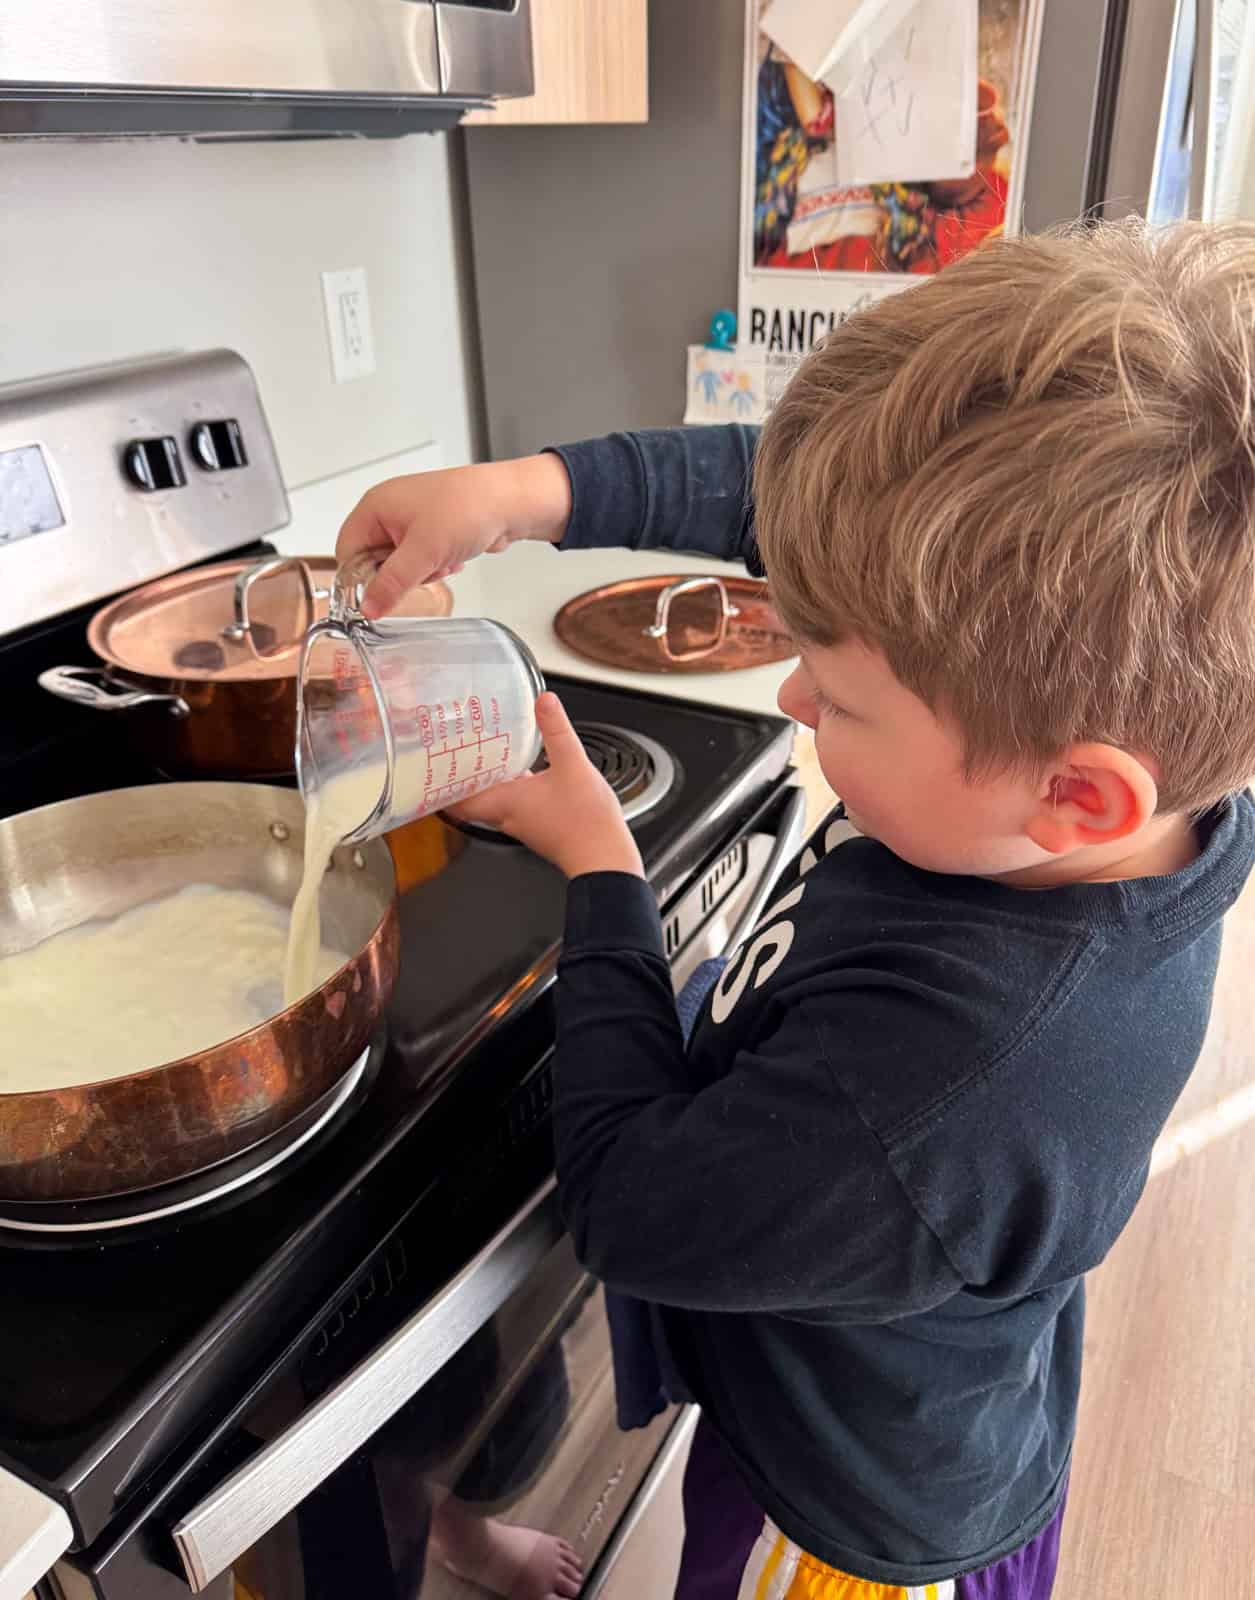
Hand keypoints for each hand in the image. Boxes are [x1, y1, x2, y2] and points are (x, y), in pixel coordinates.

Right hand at [336, 453, 573, 619]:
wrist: (511, 502)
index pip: (346, 550)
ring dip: (421, 572)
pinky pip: (421, 560)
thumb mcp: (423, 552)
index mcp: (375, 507)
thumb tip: (367, 608)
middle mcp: (389, 511)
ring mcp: (411, 520)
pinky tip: (454, 559)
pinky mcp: (432, 531)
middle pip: (373, 560)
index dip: (358, 577)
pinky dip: (436, 565)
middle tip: (421, 572)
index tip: (378, 596)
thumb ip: (391, 583)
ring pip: (400, 564)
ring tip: (443, 562)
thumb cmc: (466, 510)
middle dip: (398, 575)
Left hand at [449, 694, 644, 879]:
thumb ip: (557, 731)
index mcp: (506, 803)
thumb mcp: (573, 765)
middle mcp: (508, 817)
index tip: (430, 770)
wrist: (604, 859)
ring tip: (487, 759)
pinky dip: (513, 789)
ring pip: (495, 802)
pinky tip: (526, 774)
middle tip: (455, 757)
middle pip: (472, 800)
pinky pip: (517, 805)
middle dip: (463, 778)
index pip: (457, 801)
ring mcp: (524, 825)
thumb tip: (544, 702)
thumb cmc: (587, 824)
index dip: (440, 786)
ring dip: (488, 783)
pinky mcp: (540, 828)